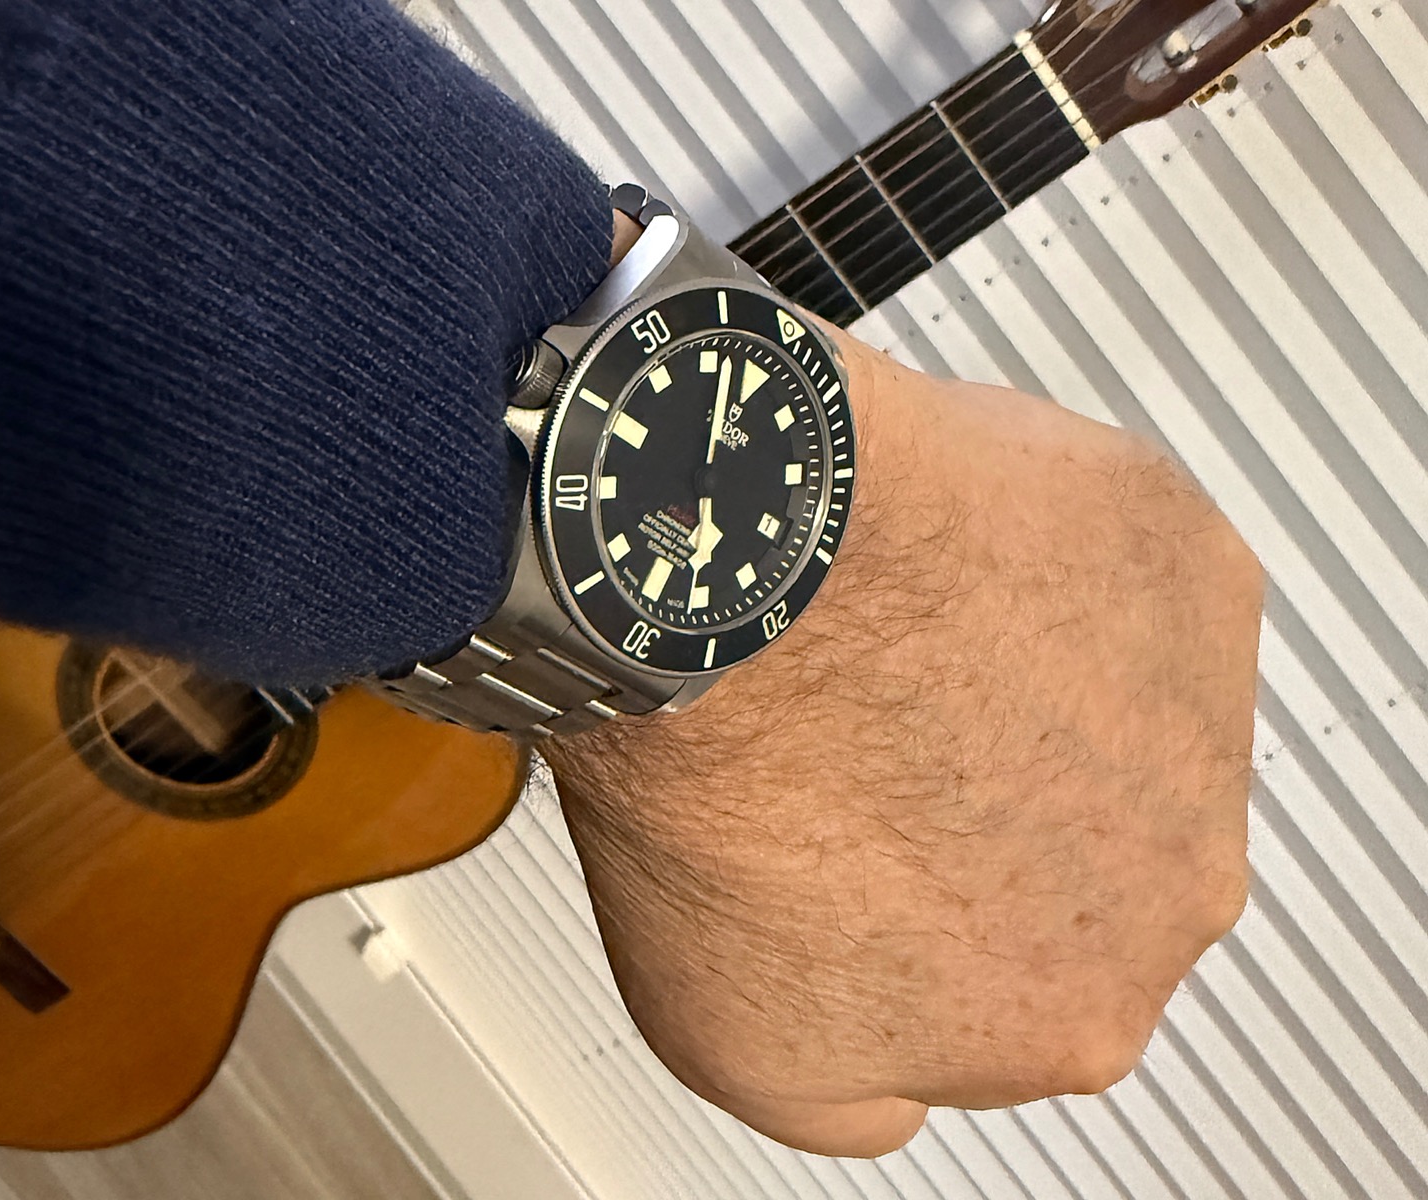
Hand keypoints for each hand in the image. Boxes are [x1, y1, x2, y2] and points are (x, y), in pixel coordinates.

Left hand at [543, 329, 1263, 1156]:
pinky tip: (948, 559)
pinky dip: (1050, 566)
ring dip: (1028, 683)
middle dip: (1000, 802)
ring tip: (898, 643)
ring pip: (1116, 712)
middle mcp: (1175, 883)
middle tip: (879, 739)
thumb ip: (861, 1096)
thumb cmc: (725, 794)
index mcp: (1077, 1015)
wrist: (740, 597)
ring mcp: (1196, 716)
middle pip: (1091, 849)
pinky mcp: (1189, 571)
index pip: (1030, 981)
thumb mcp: (743, 1041)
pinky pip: (1127, 578)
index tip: (881, 848)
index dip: (941, 906)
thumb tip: (898, 1086)